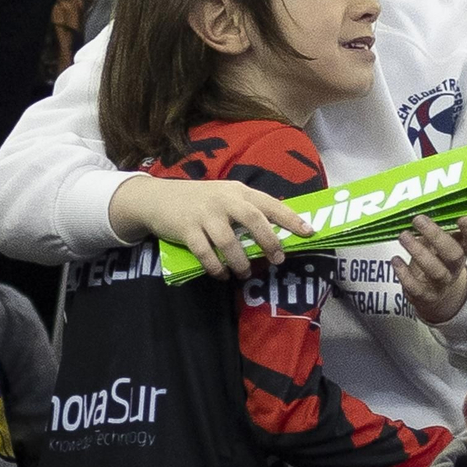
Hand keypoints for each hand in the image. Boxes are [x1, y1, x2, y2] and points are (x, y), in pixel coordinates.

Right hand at [108, 174, 314, 277]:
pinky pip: (206, 253)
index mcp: (239, 191)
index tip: (308, 232)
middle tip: (277, 259)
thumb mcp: (226, 196)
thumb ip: (247, 209)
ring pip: (229, 242)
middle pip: (254, 220)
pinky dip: (216, 268)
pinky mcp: (186, 230)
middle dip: (269, 242)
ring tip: (245, 273)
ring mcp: (204, 215)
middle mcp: (224, 200)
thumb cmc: (201, 201)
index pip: (270, 204)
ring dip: (240, 262)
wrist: (158, 198)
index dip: (290, 218)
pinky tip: (222, 275)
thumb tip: (278, 231)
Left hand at [392, 215, 466, 324]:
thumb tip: (418, 205)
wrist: (436, 297)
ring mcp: (442, 284)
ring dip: (418, 252)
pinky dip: (404, 273)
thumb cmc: (436, 260)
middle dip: (436, 236)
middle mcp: (455, 268)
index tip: (463, 218)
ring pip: (435, 270)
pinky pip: (417, 288)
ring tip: (403, 236)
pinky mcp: (426, 296)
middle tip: (418, 219)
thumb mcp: (440, 244)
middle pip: (453, 254)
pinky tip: (395, 260)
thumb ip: (435, 229)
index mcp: (462, 251)